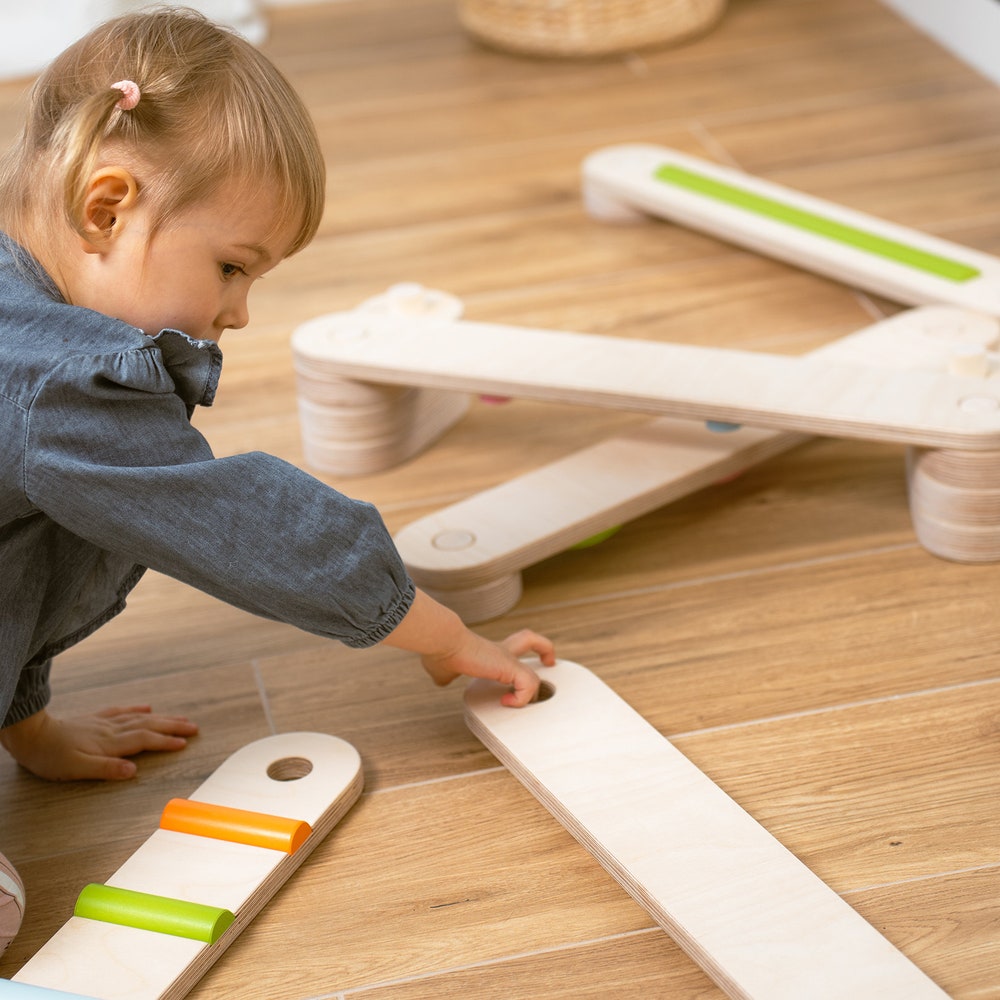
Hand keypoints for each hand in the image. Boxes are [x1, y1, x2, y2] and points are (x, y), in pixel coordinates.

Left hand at [0, 705, 197, 780]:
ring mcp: (104, 723)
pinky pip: (122, 711)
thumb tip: (133, 770)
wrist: (31, 735)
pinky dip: (137, 710)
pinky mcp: (95, 719)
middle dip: (172, 726)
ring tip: (180, 718)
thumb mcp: (76, 768)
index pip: (144, 740)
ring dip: (162, 718)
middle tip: (194, 727)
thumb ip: (106, 768)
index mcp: (109, 743)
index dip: (165, 742)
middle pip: (148, 726)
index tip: (185, 743)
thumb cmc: (51, 756)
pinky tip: (147, 708)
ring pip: (139, 718)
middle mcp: (111, 730)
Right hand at [383, 589, 555, 706]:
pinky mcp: (509, 666)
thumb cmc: (439, 651)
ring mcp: (506, 659)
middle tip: (549, 662)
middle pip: (529, 639)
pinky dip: (522, 698)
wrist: (443, 641)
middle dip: (544, 649)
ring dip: (528, 695)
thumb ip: (446, 673)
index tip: (510, 667)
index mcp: (487, 651)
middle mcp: (499, 652)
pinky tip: (506, 701)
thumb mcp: (443, 667)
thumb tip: (442, 679)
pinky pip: (529, 685)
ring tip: (512, 703)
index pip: (508, 646)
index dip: (514, 653)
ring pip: (532, 674)